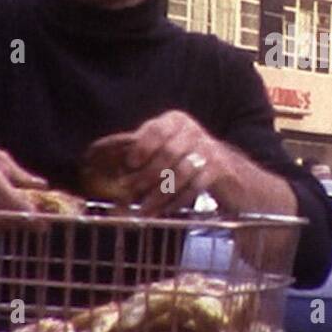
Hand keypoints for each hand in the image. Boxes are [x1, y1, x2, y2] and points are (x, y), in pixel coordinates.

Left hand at [83, 111, 237, 214]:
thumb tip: (100, 159)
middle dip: (147, 177)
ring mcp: (209, 149)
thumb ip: (142, 152)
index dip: (142, 147)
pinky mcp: (220, 169)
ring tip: (144, 210)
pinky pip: (196, 185)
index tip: (128, 165)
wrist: (231, 174)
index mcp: (175, 121)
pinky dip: (179, 199)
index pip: (156, 129)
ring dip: (160, 194)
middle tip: (129, 195)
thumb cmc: (188, 161)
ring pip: (180, 172)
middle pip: (167, 153)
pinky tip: (165, 209)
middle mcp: (193, 130)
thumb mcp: (167, 149)